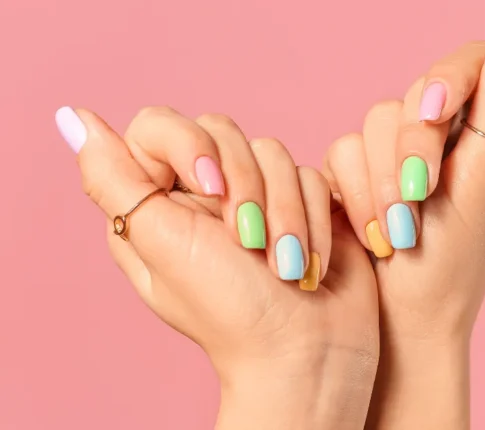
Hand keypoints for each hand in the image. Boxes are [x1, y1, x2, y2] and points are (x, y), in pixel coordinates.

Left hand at [57, 107, 379, 429]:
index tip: (210, 188)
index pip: (159, 126)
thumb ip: (114, 180)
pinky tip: (309, 261)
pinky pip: (311, 174)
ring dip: (286, 214)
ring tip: (284, 265)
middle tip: (249, 243)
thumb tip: (73, 120)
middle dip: (246, 188)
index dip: (189, 145)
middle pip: (223, 131)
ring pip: (274, 152)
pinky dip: (314, 221)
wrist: (306, 349)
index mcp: (158, 202)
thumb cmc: (231, 311)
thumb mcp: (162, 245)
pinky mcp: (302, 201)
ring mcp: (258, 195)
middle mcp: (205, 193)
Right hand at [322, 20, 484, 427]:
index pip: (478, 67)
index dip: (449, 79)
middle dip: (412, 148)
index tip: (432, 111)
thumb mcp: (481, 187)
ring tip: (397, 231)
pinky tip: (376, 231)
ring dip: (384, 178)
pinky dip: (359, 190)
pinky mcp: (367, 168)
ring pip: (378, 117)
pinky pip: (346, 146)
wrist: (403, 323)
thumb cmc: (452, 268)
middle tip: (417, 199)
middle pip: (422, 90)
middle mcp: (457, 137)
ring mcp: (409, 152)